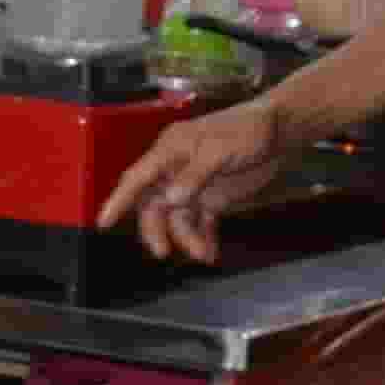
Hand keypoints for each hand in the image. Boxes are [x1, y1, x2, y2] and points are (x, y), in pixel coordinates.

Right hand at [101, 98, 297, 262]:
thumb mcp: (220, 148)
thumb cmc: (248, 130)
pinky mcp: (214, 197)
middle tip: (164, 252)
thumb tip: (171, 199)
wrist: (281, 131)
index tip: (103, 223)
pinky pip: (200, 223)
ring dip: (186, 238)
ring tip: (204, 253)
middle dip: (157, 230)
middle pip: (154, 206)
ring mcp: (195, 185)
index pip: (138, 178)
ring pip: (178, 219)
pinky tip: (211, 253)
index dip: (118, 200)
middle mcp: (176, 169)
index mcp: (170, 150)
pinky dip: (204, 238)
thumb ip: (195, 174)